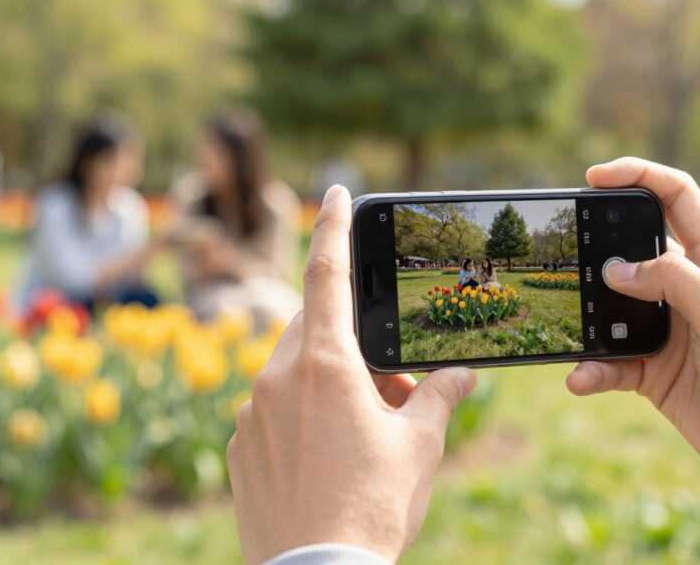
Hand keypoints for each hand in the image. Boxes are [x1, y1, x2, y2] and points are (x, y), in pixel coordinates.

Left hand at [227, 185, 476, 564]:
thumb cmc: (373, 507)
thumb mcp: (420, 447)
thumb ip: (441, 398)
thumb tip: (462, 377)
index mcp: (324, 365)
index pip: (327, 274)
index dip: (333, 226)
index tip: (334, 191)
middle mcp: (276, 379)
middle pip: (315, 330)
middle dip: (354, 346)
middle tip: (393, 387)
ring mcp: (248, 415)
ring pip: (293, 374)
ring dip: (330, 386)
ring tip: (367, 433)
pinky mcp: (237, 449)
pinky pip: (271, 413)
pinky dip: (300, 419)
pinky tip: (328, 460)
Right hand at [567, 158, 699, 507]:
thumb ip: (672, 282)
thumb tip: (615, 268)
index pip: (677, 199)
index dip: (639, 177)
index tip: (595, 177)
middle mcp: (690, 290)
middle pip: (634, 250)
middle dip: (598, 249)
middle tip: (568, 254)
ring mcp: (670, 331)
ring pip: (614, 308)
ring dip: (589, 318)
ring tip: (574, 326)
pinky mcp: (654, 372)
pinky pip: (611, 362)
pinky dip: (593, 368)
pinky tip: (581, 378)